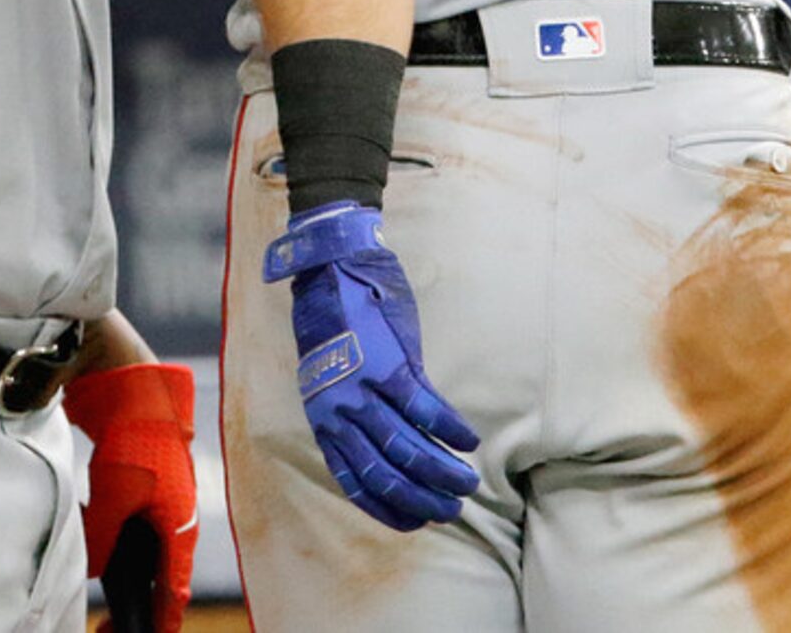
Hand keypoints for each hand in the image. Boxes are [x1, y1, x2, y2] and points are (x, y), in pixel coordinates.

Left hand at [62, 362, 196, 632]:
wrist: (130, 383)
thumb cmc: (134, 436)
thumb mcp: (114, 493)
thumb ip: (102, 537)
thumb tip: (92, 568)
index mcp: (179, 527)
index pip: (173, 592)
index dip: (159, 623)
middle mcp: (173, 520)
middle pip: (157, 579)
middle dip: (133, 608)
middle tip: (105, 628)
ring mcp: (156, 503)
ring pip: (140, 555)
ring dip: (120, 576)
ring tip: (98, 599)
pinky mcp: (135, 486)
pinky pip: (125, 528)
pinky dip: (110, 544)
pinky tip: (88, 545)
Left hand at [261, 201, 479, 531]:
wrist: (332, 268)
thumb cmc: (336, 321)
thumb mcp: (333, 376)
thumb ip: (354, 412)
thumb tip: (388, 445)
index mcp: (323, 418)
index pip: (356, 482)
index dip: (389, 508)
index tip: (416, 521)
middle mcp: (339, 412)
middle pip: (387, 475)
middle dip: (422, 499)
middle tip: (451, 506)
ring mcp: (363, 390)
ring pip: (410, 451)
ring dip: (444, 472)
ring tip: (468, 480)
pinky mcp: (390, 367)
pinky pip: (427, 412)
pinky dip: (451, 430)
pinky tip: (468, 440)